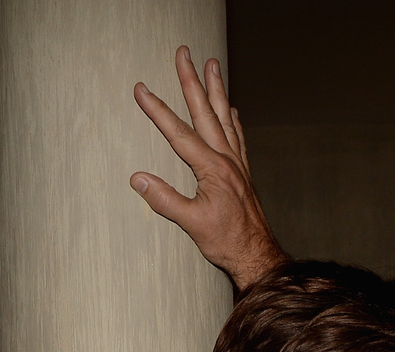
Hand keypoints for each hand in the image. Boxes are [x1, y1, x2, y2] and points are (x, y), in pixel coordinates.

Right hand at [131, 46, 287, 291]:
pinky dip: (233, 118)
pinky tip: (231, 108)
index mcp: (212, 168)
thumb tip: (137, 179)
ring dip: (216, 89)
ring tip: (212, 64)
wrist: (257, 255)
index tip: (141, 89)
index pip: (179, 133)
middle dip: (192, 80)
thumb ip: (165, 200)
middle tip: (184, 53)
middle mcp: (227, 159)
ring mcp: (237, 164)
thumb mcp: (191, 223)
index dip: (158, 110)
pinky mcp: (243, 173)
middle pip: (205, 111)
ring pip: (224, 117)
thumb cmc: (226, 242)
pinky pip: (238, 136)